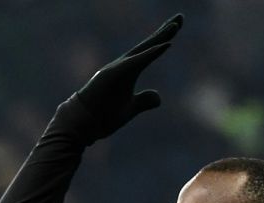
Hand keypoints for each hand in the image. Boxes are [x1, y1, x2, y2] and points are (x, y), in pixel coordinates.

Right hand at [77, 13, 182, 141]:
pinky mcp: (112, 75)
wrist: (82, 124)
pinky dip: (150, 54)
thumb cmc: (103, 115)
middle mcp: (123, 66)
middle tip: (181, 17)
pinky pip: (136, 62)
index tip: (177, 25)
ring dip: (159, 37)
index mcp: (128, 72)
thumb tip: (159, 97)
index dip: (164, 38)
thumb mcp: (130, 108)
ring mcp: (117, 69)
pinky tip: (165, 45)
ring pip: (142, 50)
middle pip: (148, 45)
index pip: (150, 51)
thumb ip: (144, 101)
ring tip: (175, 25)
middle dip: (165, 30)